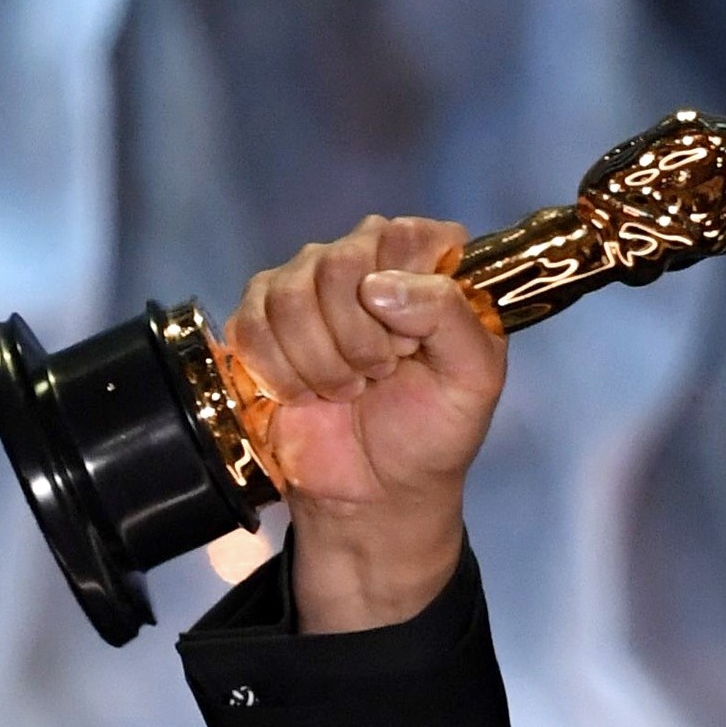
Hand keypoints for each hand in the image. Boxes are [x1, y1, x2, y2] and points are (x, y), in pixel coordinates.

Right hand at [224, 214, 507, 632]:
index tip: (413, 347)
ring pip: (290, 293)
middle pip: (338, 263)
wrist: (376, 490)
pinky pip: (251, 324)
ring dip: (321, 362)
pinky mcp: (260, 318)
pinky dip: (282, 374)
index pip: (404, 236)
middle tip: (380, 376)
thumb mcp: (474, 380)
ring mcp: (307, 284)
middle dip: (360, 340)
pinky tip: (308, 394)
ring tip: (348, 390)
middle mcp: (366, 260)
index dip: (404, 298)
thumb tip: (378, 286)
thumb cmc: (432, 432)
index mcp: (429, 264)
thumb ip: (452, 317)